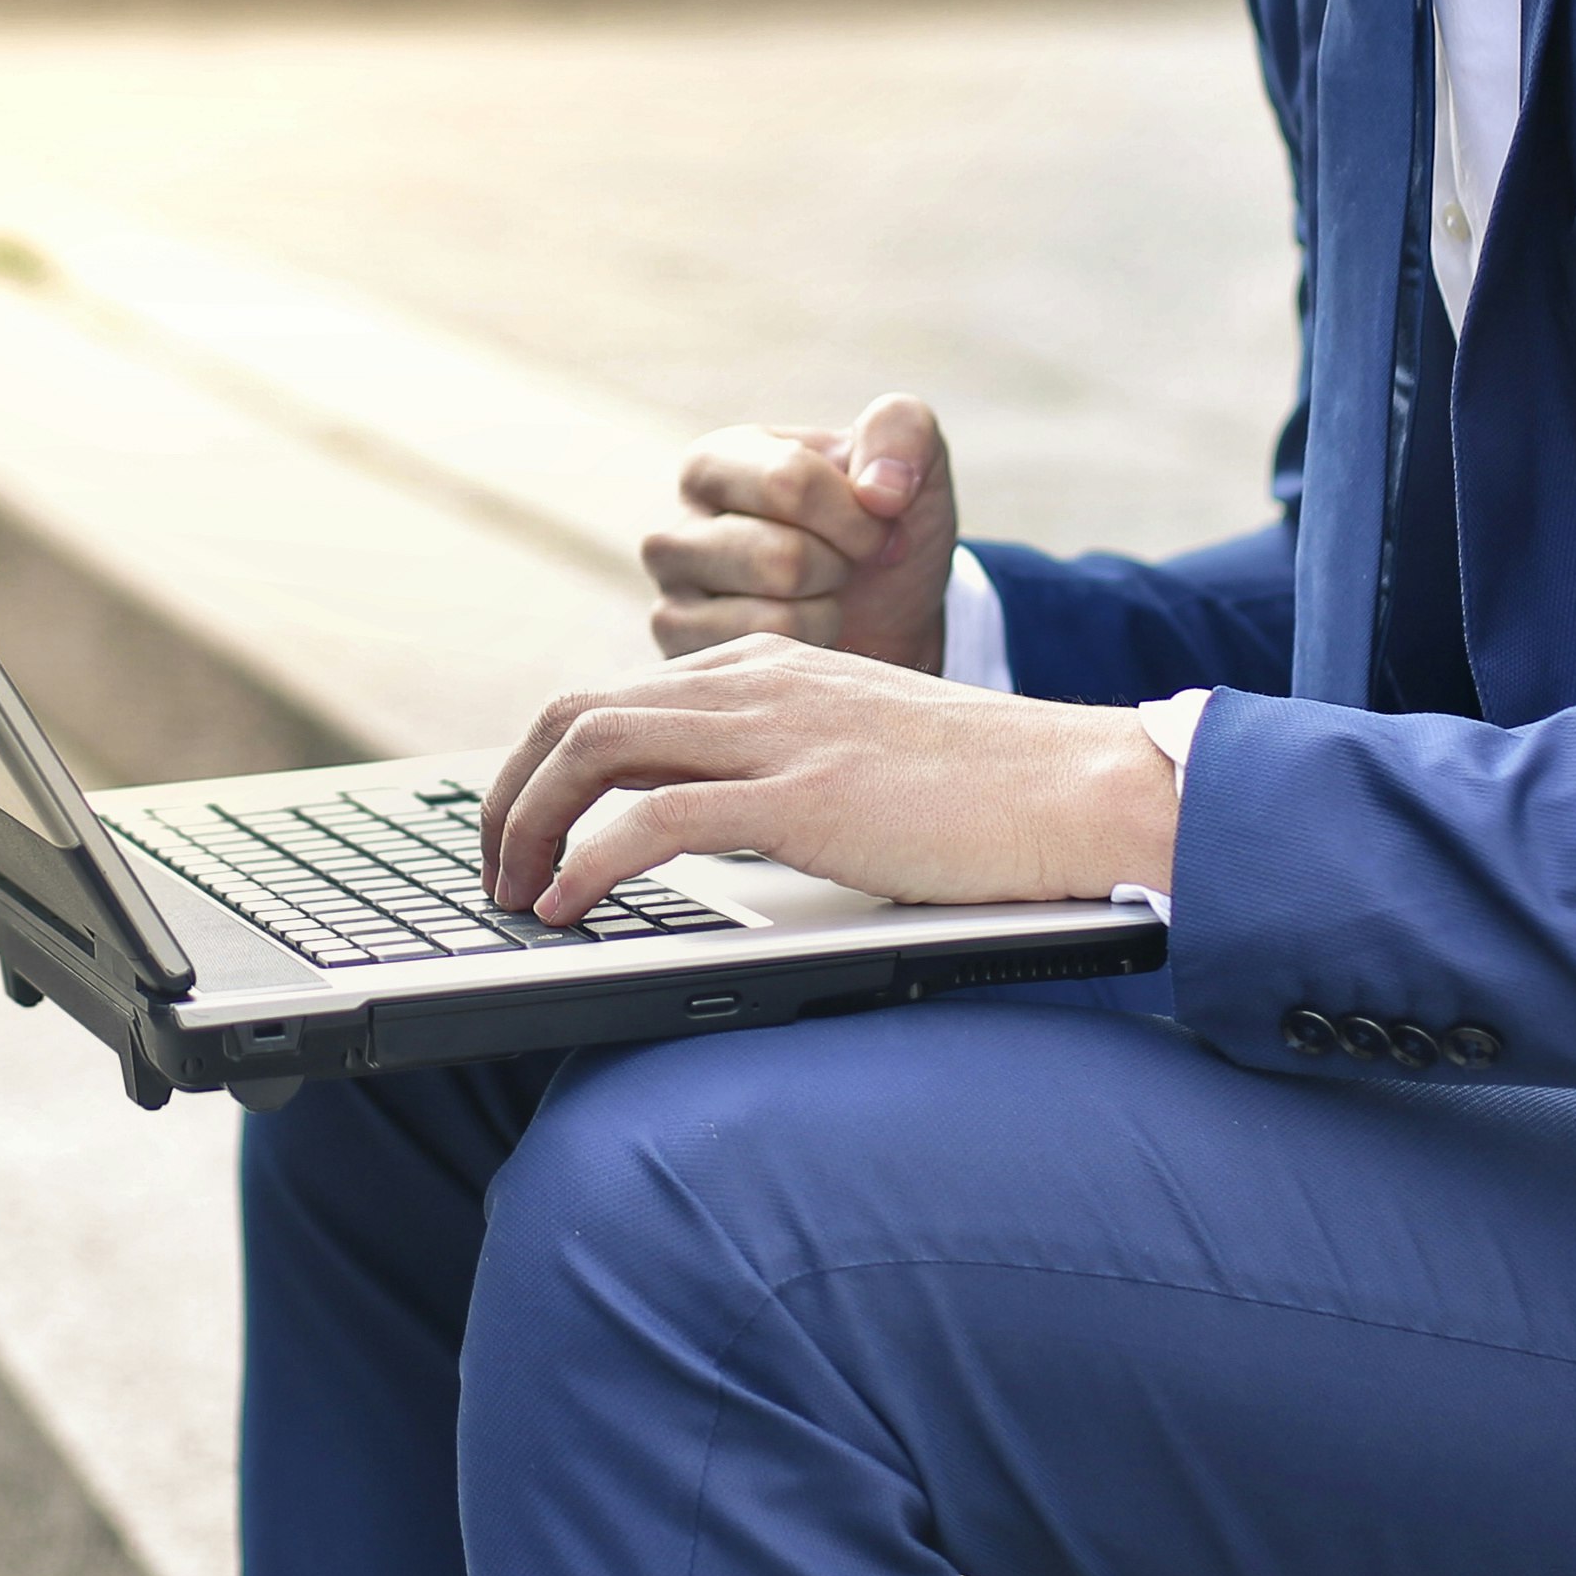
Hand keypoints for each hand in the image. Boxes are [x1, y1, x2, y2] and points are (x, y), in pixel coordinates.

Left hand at [480, 635, 1177, 925]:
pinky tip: (566, 908)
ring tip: (513, 894)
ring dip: (527, 825)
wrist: (1082, 786)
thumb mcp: (857, 753)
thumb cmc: (988, 791)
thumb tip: (709, 827)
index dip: (544, 771)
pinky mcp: (801, 795)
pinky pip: (650, 821)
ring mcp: (777, 732)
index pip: (611, 699)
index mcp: (767, 667)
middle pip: (573, 713)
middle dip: (510, 794)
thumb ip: (779, 768)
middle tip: (493, 870)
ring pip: (591, 749)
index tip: (524, 836)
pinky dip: (587, 864)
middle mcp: (756, 682)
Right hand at [641, 392, 957, 669]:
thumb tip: (881, 490)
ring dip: (824, 614)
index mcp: (718, 462)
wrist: (884, 615)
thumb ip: (901, 431)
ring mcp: (671, 603)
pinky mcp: (684, 660)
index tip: (881, 524)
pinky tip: (805, 638)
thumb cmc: (881, 527)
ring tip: (821, 597)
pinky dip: (807, 653)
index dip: (857, 515)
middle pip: (781, 558)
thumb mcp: (909, 462)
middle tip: (845, 566)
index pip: (789, 480)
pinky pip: (759, 665)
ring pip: (770, 619)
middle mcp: (675, 528)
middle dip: (841, 568)